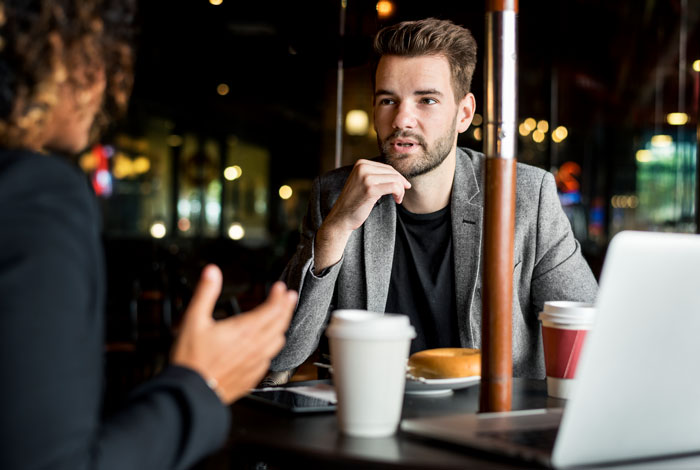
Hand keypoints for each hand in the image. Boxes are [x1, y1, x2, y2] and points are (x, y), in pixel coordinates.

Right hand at [172, 265, 296, 403]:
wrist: (190, 392)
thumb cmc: (191, 359)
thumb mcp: (193, 320)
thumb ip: (205, 293)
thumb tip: (212, 272)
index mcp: (244, 330)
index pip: (272, 309)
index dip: (279, 297)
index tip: (280, 288)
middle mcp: (255, 346)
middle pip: (280, 324)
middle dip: (286, 308)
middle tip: (289, 298)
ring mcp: (255, 363)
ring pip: (278, 342)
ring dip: (282, 327)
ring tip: (282, 319)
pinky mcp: (252, 377)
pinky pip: (270, 359)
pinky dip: (272, 348)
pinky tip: (268, 346)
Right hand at [314, 159, 409, 269]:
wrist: (341, 217)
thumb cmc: (354, 202)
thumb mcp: (363, 183)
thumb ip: (376, 176)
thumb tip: (398, 175)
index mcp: (361, 163)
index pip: (387, 167)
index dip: (398, 178)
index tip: (402, 187)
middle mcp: (363, 167)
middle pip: (392, 172)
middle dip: (401, 184)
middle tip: (400, 196)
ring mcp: (366, 177)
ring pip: (395, 179)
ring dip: (401, 190)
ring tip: (398, 199)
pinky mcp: (370, 189)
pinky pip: (394, 187)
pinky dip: (399, 193)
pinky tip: (397, 200)